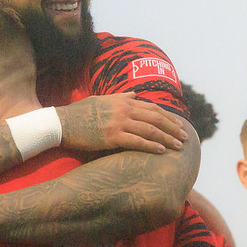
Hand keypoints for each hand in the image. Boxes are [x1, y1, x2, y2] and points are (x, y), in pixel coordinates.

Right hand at [56, 92, 187, 154]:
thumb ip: (120, 97)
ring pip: (150, 130)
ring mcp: (118, 123)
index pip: (151, 107)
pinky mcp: (111, 137)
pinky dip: (151, 146)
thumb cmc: (80, 112)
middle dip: (172, 128)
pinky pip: (137, 141)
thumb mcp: (101, 99)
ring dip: (167, 138)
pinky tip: (162, 151)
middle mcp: (123, 110)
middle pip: (155, 118)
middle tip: (185, 137)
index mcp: (122, 101)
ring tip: (178, 146)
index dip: (167, 116)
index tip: (178, 124)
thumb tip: (134, 94)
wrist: (62, 122)